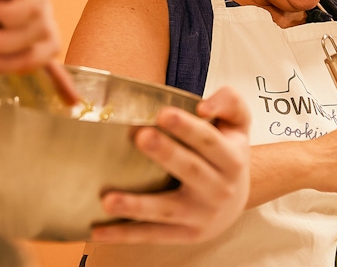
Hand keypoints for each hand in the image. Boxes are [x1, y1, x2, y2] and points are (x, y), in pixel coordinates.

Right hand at [0, 0, 75, 101]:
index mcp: (21, 18)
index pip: (47, 50)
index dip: (60, 78)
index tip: (73, 103)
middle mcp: (37, 3)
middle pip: (48, 50)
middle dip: (13, 62)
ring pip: (40, 33)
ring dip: (1, 39)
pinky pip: (35, 9)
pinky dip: (7, 16)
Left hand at [91, 86, 250, 243]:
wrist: (237, 200)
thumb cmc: (228, 153)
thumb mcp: (238, 124)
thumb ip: (229, 102)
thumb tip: (203, 107)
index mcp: (232, 159)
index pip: (209, 141)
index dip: (188, 127)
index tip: (163, 113)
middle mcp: (221, 189)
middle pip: (191, 171)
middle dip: (166, 154)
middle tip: (141, 137)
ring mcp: (202, 215)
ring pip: (167, 210)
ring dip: (137, 206)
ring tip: (108, 200)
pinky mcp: (186, 234)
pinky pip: (153, 235)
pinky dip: (125, 235)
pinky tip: (99, 231)